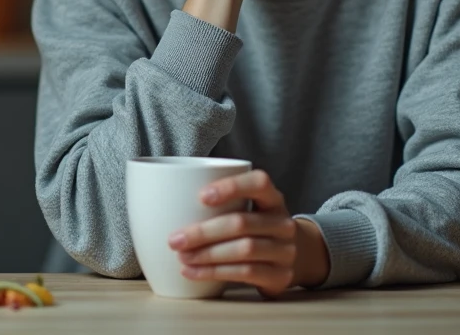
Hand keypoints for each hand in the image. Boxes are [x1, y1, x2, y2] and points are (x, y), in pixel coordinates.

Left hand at [167, 170, 330, 297]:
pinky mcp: (280, 276)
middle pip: (242, 223)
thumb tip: (163, 199)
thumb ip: (220, 202)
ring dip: (207, 255)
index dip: (231, 187)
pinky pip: (246, 273)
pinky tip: (193, 272)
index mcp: (272, 198)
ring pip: (244, 250)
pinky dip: (215, 273)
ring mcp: (285, 250)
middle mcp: (283, 222)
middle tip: (174, 239)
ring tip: (182, 258)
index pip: (259, 183)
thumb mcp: (247, 208)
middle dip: (204, 232)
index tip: (200, 197)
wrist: (296, 256)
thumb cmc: (255, 227)